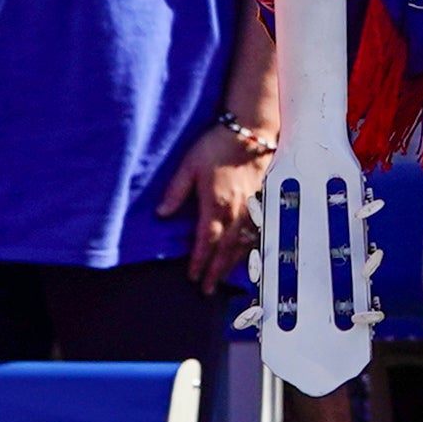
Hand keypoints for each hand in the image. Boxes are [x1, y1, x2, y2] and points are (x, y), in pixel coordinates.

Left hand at [157, 119, 265, 287]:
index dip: (200, 262)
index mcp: (216, 205)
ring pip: (242, 246)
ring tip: (222, 279)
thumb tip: (162, 212)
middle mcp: (236, 213)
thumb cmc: (218, 145)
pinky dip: (249, 251)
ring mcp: (252, 210)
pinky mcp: (260, 204)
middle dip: (215, 272)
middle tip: (208, 290)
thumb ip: (176, 191)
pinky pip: (256, 235)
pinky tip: (244, 257)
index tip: (193, 276)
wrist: (251, 131)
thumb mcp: (189, 165)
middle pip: (226, 251)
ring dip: (231, 265)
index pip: (206, 242)